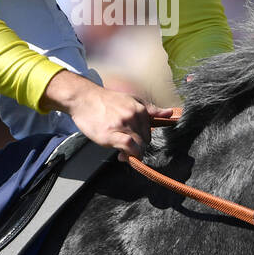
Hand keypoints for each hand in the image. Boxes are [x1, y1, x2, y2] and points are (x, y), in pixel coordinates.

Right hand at [39, 70, 165, 159]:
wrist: (84, 99)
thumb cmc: (106, 101)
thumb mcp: (131, 100)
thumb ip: (150, 109)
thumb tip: (170, 113)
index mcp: (140, 109)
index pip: (150, 132)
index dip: (144, 140)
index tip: (136, 143)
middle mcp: (133, 117)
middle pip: (145, 140)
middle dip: (139, 147)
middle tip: (127, 148)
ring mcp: (122, 125)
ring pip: (138, 145)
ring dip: (133, 153)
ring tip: (123, 152)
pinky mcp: (110, 135)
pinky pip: (128, 147)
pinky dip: (129, 154)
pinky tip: (122, 156)